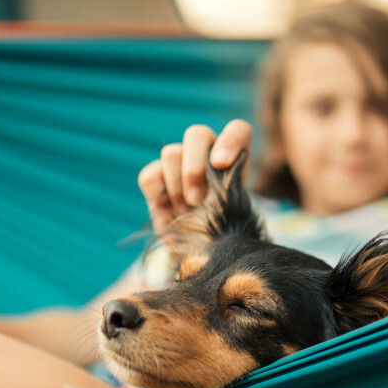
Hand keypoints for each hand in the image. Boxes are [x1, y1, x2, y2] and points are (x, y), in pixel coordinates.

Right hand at [137, 119, 252, 234]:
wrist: (198, 257)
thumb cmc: (224, 236)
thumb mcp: (236, 219)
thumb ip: (233, 198)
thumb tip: (216, 189)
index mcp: (234, 161)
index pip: (238, 130)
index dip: (229, 140)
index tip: (221, 164)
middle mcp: (206, 156)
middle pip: (197, 134)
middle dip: (194, 168)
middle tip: (197, 200)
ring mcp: (178, 165)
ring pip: (171, 153)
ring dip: (177, 188)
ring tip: (186, 212)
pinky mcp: (155, 179)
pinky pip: (149, 176)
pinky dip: (158, 196)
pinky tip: (169, 211)